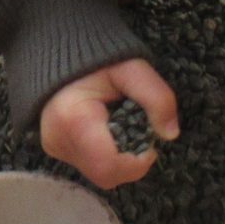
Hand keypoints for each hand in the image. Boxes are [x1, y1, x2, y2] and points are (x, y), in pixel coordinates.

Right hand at [38, 58, 178, 190]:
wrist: (61, 48)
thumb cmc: (100, 58)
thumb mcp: (134, 69)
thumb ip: (157, 98)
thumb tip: (170, 134)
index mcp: (74, 120)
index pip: (109, 166)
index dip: (137, 163)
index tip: (149, 141)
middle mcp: (57, 140)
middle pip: (106, 175)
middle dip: (131, 162)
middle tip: (136, 130)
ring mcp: (54, 147)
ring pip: (99, 174)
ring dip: (120, 158)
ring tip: (120, 125)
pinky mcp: (55, 149)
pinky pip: (89, 165)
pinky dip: (106, 154)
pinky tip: (107, 130)